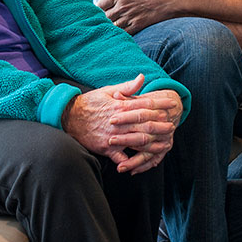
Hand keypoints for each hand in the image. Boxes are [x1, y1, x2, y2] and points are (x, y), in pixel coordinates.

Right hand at [63, 74, 181, 174]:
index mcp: (120, 106)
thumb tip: (142, 77)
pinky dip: (130, 161)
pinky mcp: (105, 148)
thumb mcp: (108, 91)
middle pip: (144, 124)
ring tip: (164, 144)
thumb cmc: (89, 103)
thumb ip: (127, 87)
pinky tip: (141, 164)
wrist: (68, 117)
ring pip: (136, 141)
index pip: (145, 105)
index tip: (172, 105)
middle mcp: (119, 122)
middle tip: (173, 126)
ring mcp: (113, 136)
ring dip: (152, 143)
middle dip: (160, 126)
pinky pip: (120, 157)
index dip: (160, 106)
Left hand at [97, 0, 174, 33]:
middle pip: (104, 16)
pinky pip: (123, 32)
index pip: (99, 4)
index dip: (99, 7)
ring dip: (111, 25)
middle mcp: (121, 7)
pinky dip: (120, 32)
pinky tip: (122, 30)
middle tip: (106, 17)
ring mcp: (129, 17)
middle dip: (104, 17)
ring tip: (112, 24)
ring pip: (112, 25)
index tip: (102, 7)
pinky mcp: (137, 26)